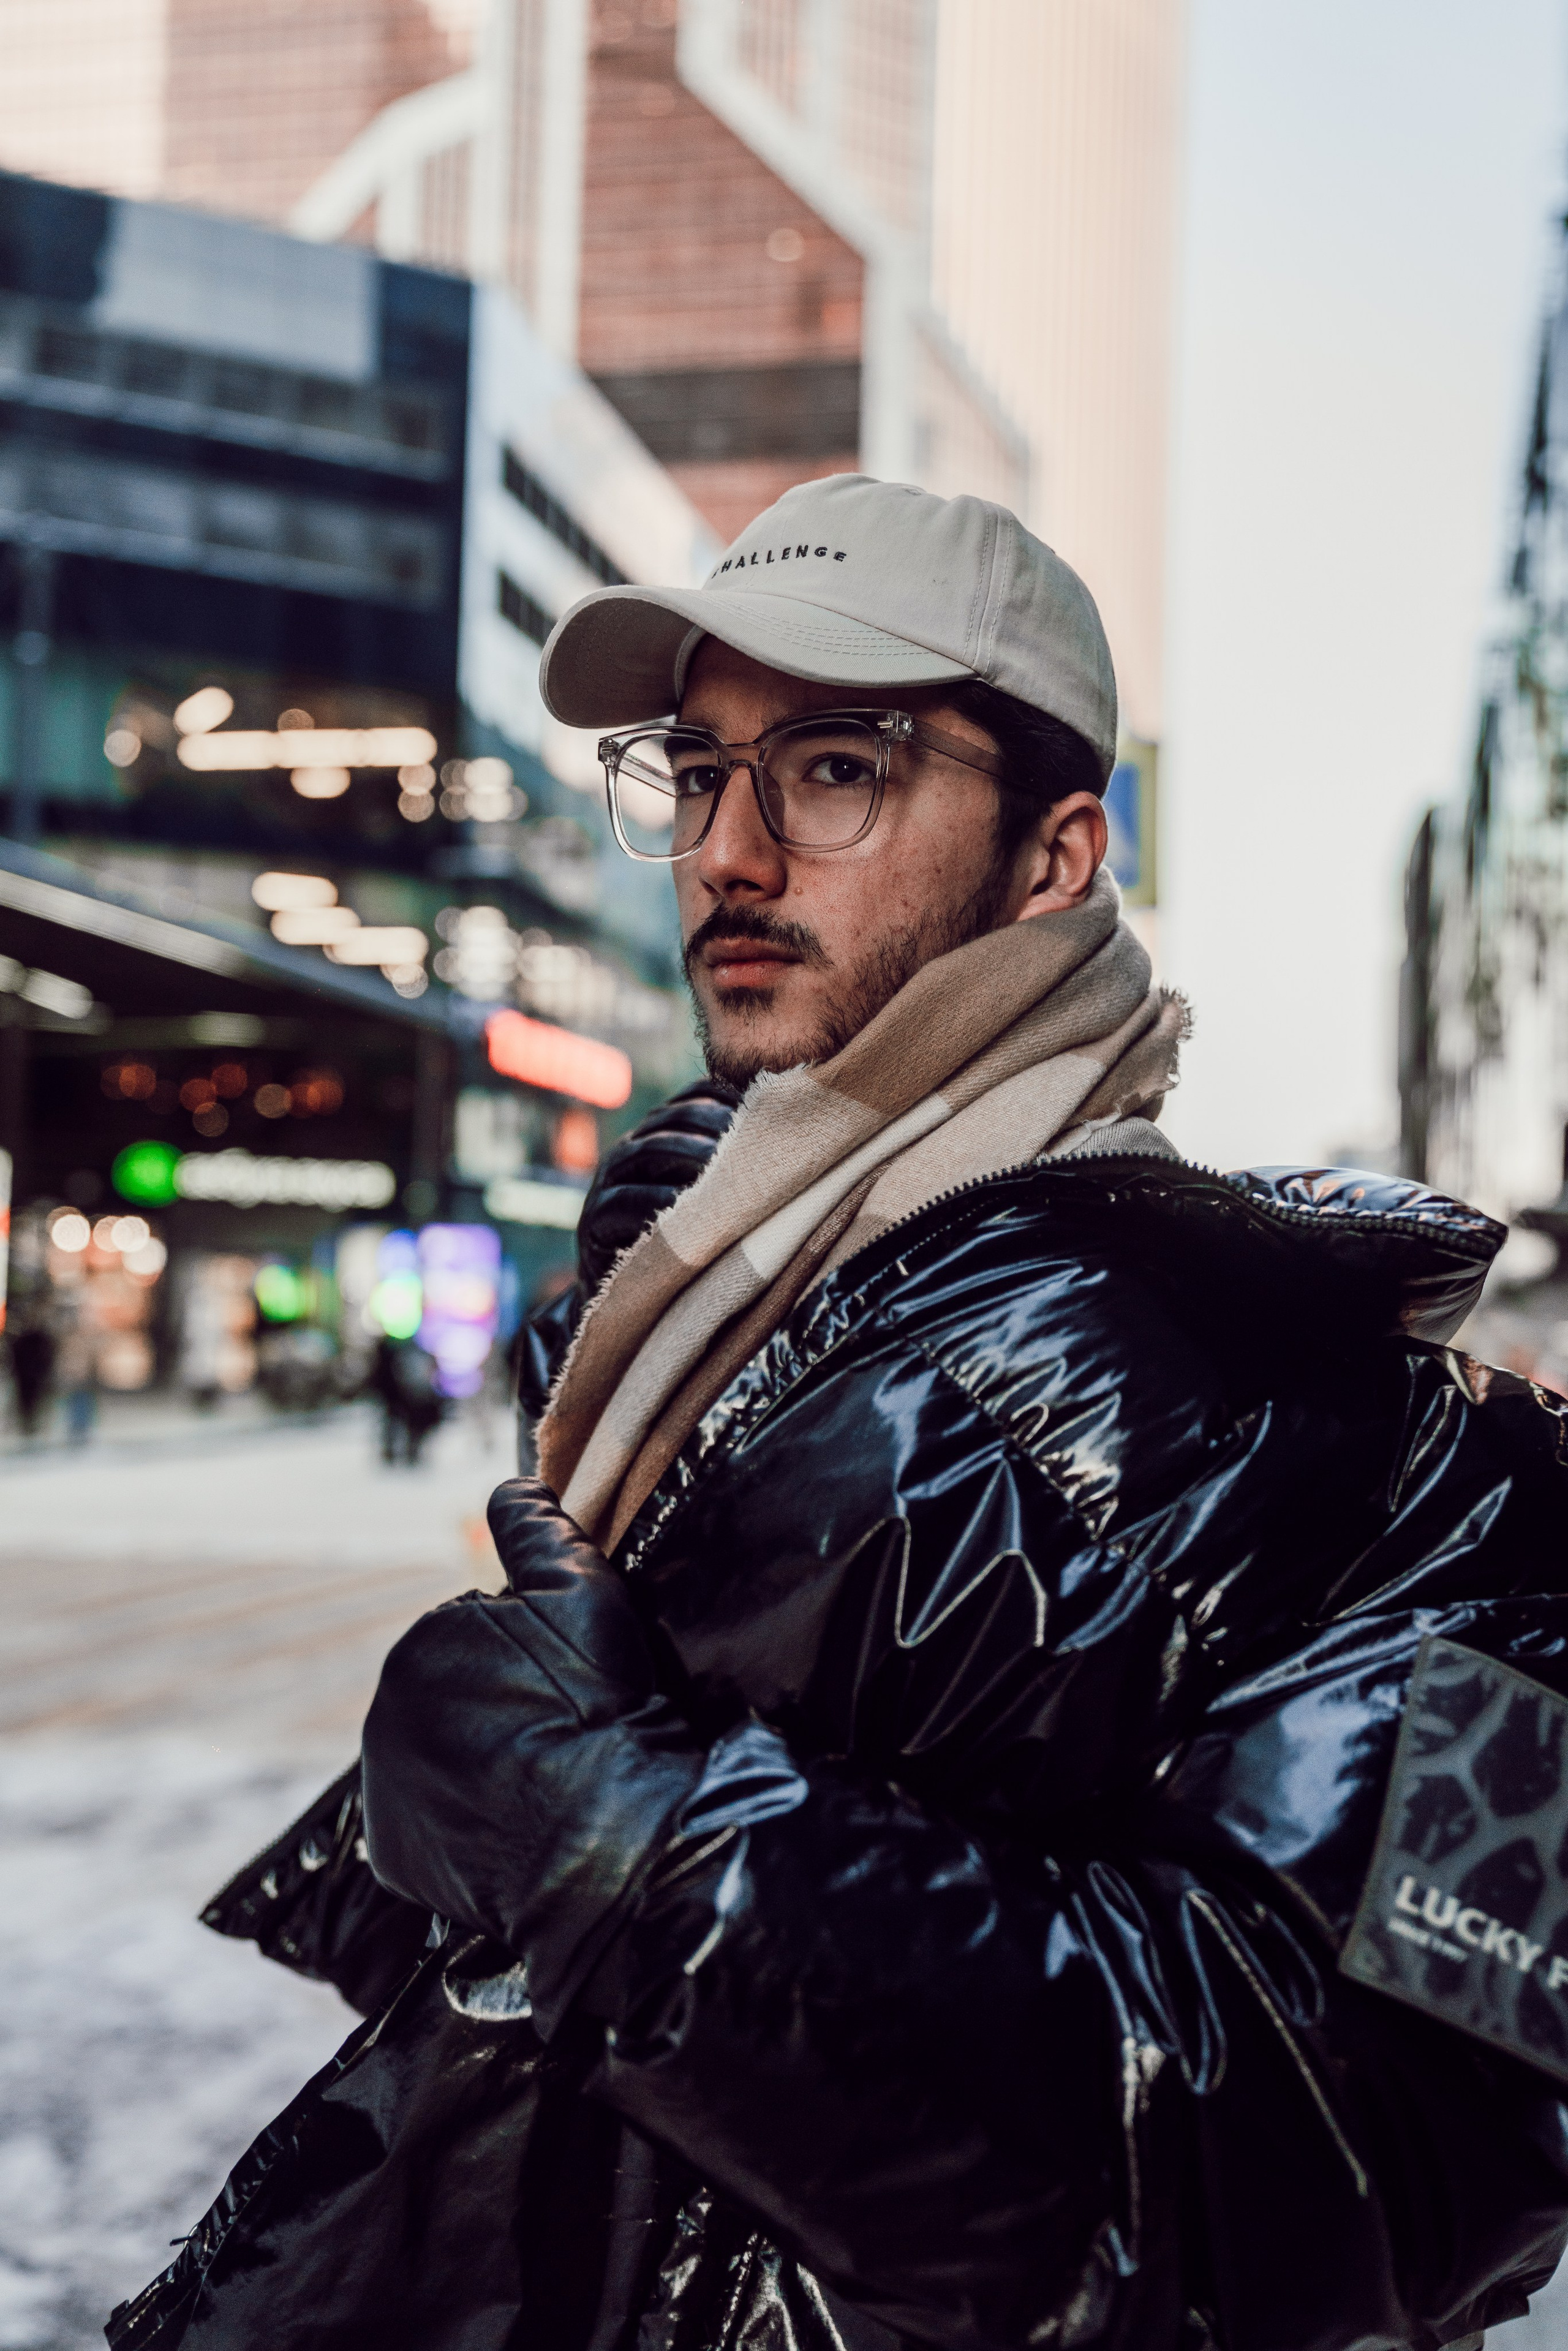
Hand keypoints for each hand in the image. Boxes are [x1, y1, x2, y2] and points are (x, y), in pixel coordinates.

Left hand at [361, 1479, 702, 2031]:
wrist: (605, 1841)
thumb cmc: (599, 1708)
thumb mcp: (582, 1593)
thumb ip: (536, 1530)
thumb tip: (510, 1485)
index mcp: (422, 1645)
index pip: (475, 1636)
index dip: (529, 1656)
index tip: (567, 1684)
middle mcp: (383, 1715)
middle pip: (452, 1697)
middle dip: (496, 1705)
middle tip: (558, 1732)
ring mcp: (384, 1790)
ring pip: (440, 1757)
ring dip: (478, 1761)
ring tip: (541, 1780)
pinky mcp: (394, 1853)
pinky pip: (428, 1824)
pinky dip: (462, 1822)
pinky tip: (511, 1824)